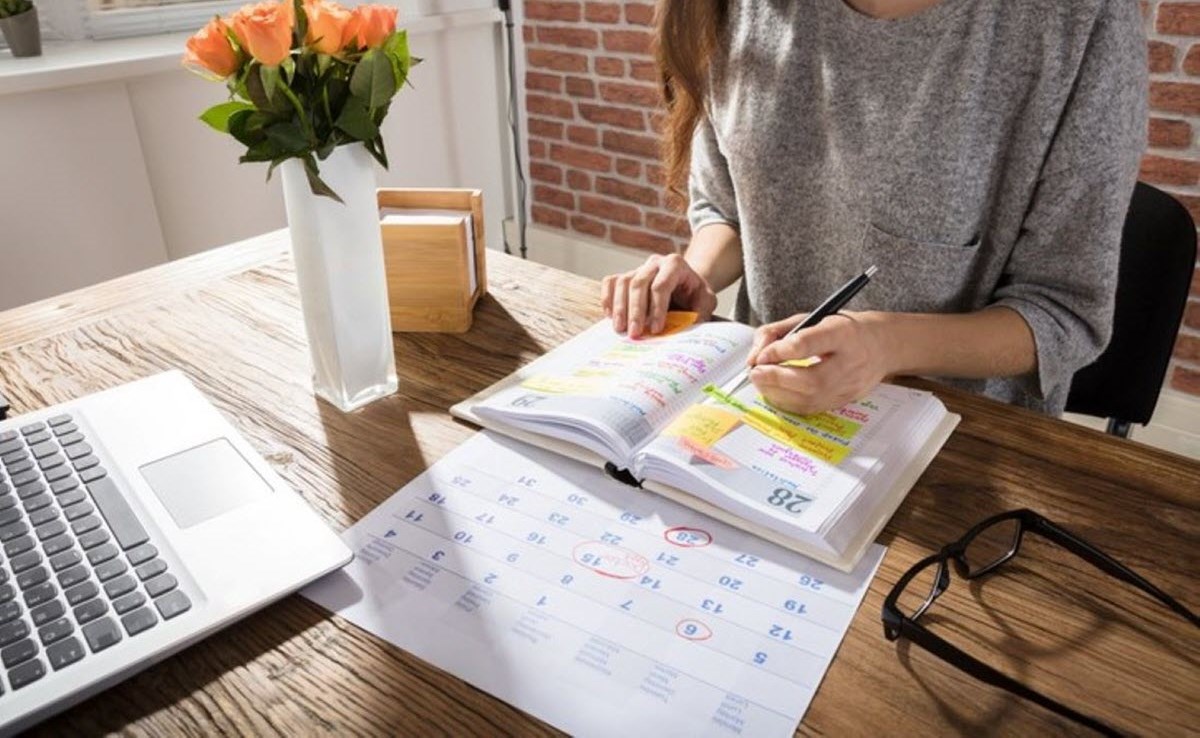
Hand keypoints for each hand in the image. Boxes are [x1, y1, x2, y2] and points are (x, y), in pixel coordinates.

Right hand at [600, 254, 717, 337]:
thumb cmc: (695, 294)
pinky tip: (610, 316)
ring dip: (620, 307)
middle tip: (635, 333)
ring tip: (620, 329)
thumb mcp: (706, 301)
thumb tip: (687, 331)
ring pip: (622, 282)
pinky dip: (607, 298)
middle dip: (635, 311)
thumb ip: (700, 313)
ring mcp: (638, 268)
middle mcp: (655, 263)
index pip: (661, 285)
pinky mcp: (626, 276)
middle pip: (638, 283)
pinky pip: (610, 282)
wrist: (686, 284)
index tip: (656, 329)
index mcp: (675, 264)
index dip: (657, 308)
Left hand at [748, 311, 892, 414]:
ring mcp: (850, 385)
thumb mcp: (810, 318)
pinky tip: (776, 391)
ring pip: (810, 399)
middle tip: (755, 373)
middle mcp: (850, 361)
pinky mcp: (845, 400)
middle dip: (776, 378)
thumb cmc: (841, 329)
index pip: (808, 344)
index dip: (779, 351)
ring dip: (777, 393)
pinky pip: (812, 408)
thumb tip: (754, 356)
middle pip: (811, 380)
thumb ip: (777, 332)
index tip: (761, 355)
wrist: (882, 345)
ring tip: (761, 381)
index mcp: (843, 333)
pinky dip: (788, 402)